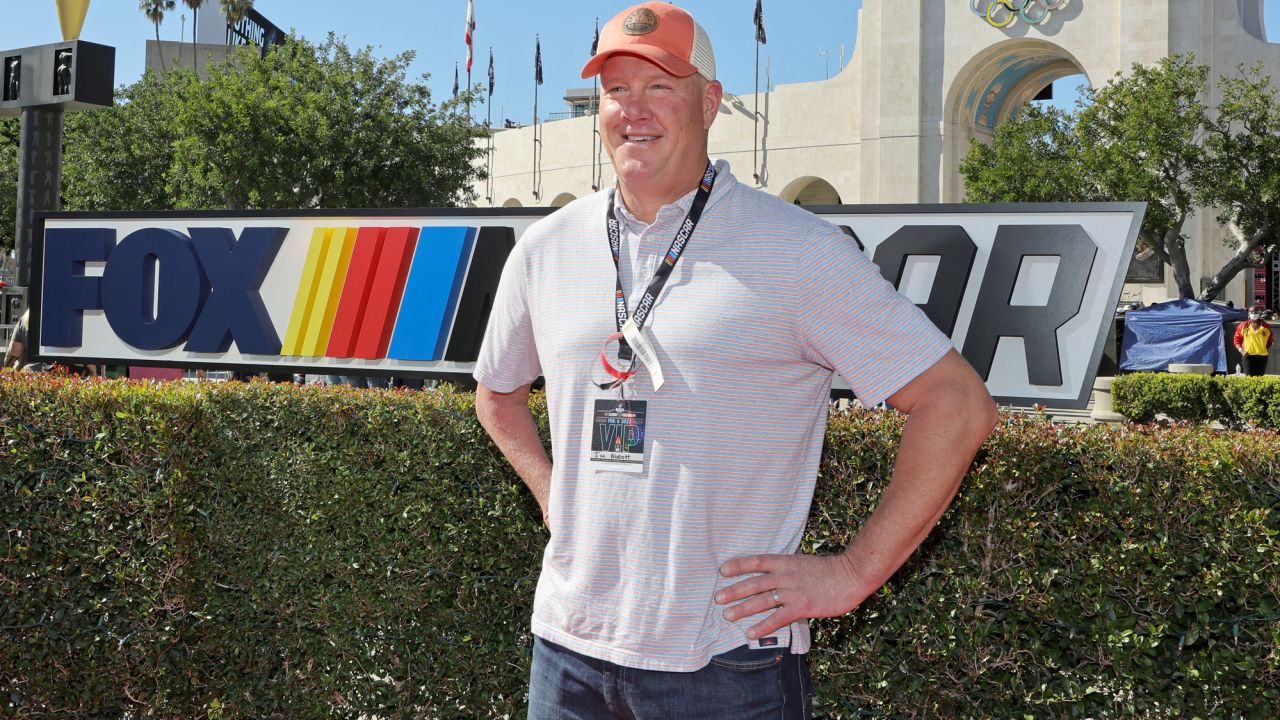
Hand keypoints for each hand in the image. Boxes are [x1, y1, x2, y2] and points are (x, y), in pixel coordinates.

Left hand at [714, 553, 863, 640]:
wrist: (850, 575)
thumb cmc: (829, 570)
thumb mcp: (803, 563)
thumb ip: (787, 570)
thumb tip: (772, 577)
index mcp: (786, 562)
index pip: (757, 561)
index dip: (738, 565)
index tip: (723, 570)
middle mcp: (786, 575)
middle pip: (754, 583)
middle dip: (734, 591)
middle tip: (718, 598)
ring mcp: (793, 591)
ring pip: (762, 600)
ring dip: (743, 608)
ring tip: (727, 615)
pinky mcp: (802, 607)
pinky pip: (777, 618)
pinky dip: (762, 626)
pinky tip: (750, 632)